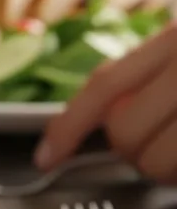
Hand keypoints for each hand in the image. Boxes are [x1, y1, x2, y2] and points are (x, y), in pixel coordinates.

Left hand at [35, 24, 176, 183]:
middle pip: (123, 131)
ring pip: (153, 162)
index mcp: (176, 39)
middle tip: (161, 142)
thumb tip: (104, 118)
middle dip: (134, 149)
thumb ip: (149, 74)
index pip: (105, 84)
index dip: (68, 126)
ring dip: (164, 168)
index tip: (44, 158)